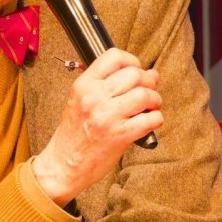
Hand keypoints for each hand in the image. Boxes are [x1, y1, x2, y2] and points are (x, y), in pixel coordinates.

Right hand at [32, 47, 162, 203]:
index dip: (132, 61)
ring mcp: (107, 117)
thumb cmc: (74, 133)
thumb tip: (144, 73)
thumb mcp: (79, 100)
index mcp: (84, 85)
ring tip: (151, 107)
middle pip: (134, 74)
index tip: (137, 71)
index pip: (114, 57)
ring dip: (155, 100)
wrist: (64, 164)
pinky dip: (156, 119)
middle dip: (148, 81)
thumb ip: (104, 85)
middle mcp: (94, 97)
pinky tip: (150, 122)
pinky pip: (150, 119)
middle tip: (148, 91)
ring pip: (145, 95)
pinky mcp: (120, 136)